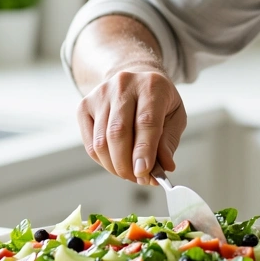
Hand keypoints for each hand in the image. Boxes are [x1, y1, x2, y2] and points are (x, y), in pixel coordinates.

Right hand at [76, 62, 186, 184]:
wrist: (136, 80)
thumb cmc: (158, 102)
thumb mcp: (175, 116)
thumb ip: (169, 142)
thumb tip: (164, 167)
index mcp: (151, 86)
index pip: (146, 121)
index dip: (144, 150)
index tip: (144, 172)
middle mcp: (123, 85)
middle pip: (118, 133)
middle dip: (126, 164)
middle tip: (138, 179)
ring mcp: (100, 94)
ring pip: (101, 141)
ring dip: (114, 166)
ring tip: (129, 173)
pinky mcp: (84, 105)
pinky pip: (90, 143)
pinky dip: (102, 160)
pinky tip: (115, 162)